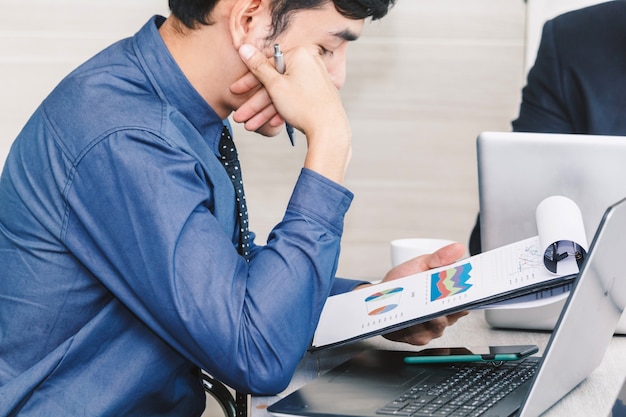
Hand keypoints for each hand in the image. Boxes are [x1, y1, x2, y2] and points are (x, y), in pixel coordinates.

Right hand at [236, 44, 350, 182]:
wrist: (330, 130)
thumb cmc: (304, 106)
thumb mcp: (275, 85)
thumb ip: (258, 67)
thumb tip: (244, 47)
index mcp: (300, 54)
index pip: (267, 64)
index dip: (249, 81)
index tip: (236, 91)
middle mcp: (310, 62)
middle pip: (274, 82)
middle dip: (255, 102)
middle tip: (240, 114)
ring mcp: (315, 78)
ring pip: (283, 93)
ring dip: (265, 111)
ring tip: (251, 125)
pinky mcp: (318, 93)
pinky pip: (296, 99)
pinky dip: (283, 110)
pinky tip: (271, 124)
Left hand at [358, 242, 468, 345]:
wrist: (377, 297)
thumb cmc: (401, 282)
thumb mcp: (420, 264)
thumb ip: (439, 258)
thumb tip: (457, 248)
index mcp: (448, 298)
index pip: (467, 298)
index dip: (472, 293)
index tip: (471, 287)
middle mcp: (444, 316)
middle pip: (456, 313)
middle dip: (454, 303)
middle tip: (449, 293)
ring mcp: (431, 329)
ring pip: (440, 324)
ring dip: (435, 314)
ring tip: (430, 304)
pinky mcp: (417, 338)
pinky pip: (422, 333)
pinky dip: (418, 324)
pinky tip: (412, 315)